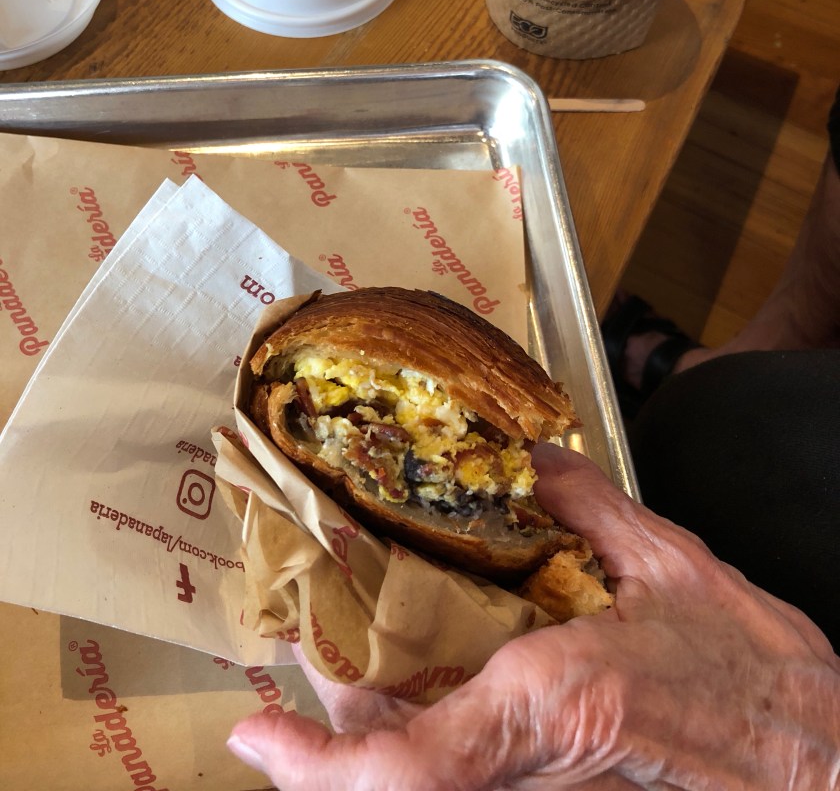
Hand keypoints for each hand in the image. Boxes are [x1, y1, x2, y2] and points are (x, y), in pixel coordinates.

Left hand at [227, 445, 839, 789]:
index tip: (258, 733)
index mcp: (549, 698)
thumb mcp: (671, 563)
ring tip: (358, 652)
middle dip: (335, 714)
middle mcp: (529, 758)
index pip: (406, 766)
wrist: (817, 758)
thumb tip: (532, 459)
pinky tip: (428, 683)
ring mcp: (540, 789)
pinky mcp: (557, 789)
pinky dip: (421, 734)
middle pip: (389, 769)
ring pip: (420, 774)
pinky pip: (463, 771)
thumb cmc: (757, 678)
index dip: (318, 765)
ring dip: (373, 724)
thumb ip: (589, 504)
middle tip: (316, 641)